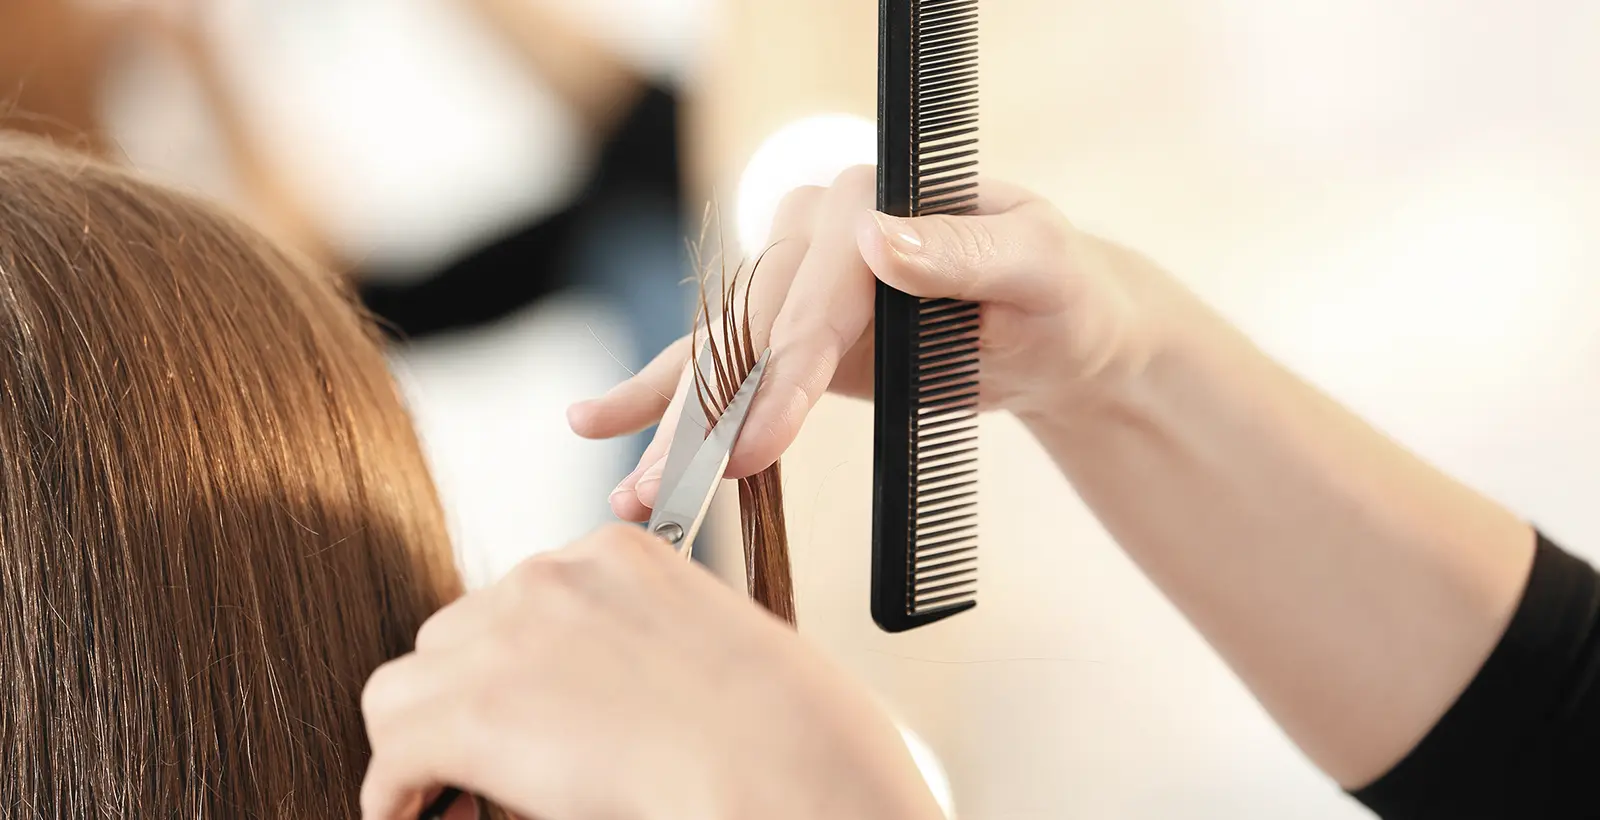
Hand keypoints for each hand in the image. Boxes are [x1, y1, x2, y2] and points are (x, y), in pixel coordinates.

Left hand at [359, 524, 944, 819]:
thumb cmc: (787, 731)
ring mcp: (509, 638)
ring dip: (423, 736)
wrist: (788, 766)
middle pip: (457, 632)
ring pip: (407, 686)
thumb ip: (636, 650)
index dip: (518, 664)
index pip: (526, 597)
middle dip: (471, 693)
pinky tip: (416, 813)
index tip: (532, 709)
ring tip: (452, 789)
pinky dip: (395, 791)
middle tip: (498, 759)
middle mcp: (553, 578)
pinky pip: (392, 749)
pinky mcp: (475, 711)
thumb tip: (594, 703)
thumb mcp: (715, 649)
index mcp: (620, 553)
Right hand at [568, 166, 1175, 520]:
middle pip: (749, 330)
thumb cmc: (1060, 291)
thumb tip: (877, 242)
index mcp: (873, 193)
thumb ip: (963, 251)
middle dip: (712, 417)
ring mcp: (796, 278)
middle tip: (680, 489)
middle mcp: (819, 227)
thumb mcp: (1038, 265)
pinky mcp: (789, 330)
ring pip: (721, 355)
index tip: (758, 444)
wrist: (1058, 331)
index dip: (783, 374)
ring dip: (673, 424)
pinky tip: (600, 422)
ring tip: (636, 490)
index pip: (814, 293)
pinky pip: (717, 364)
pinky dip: (658, 396)